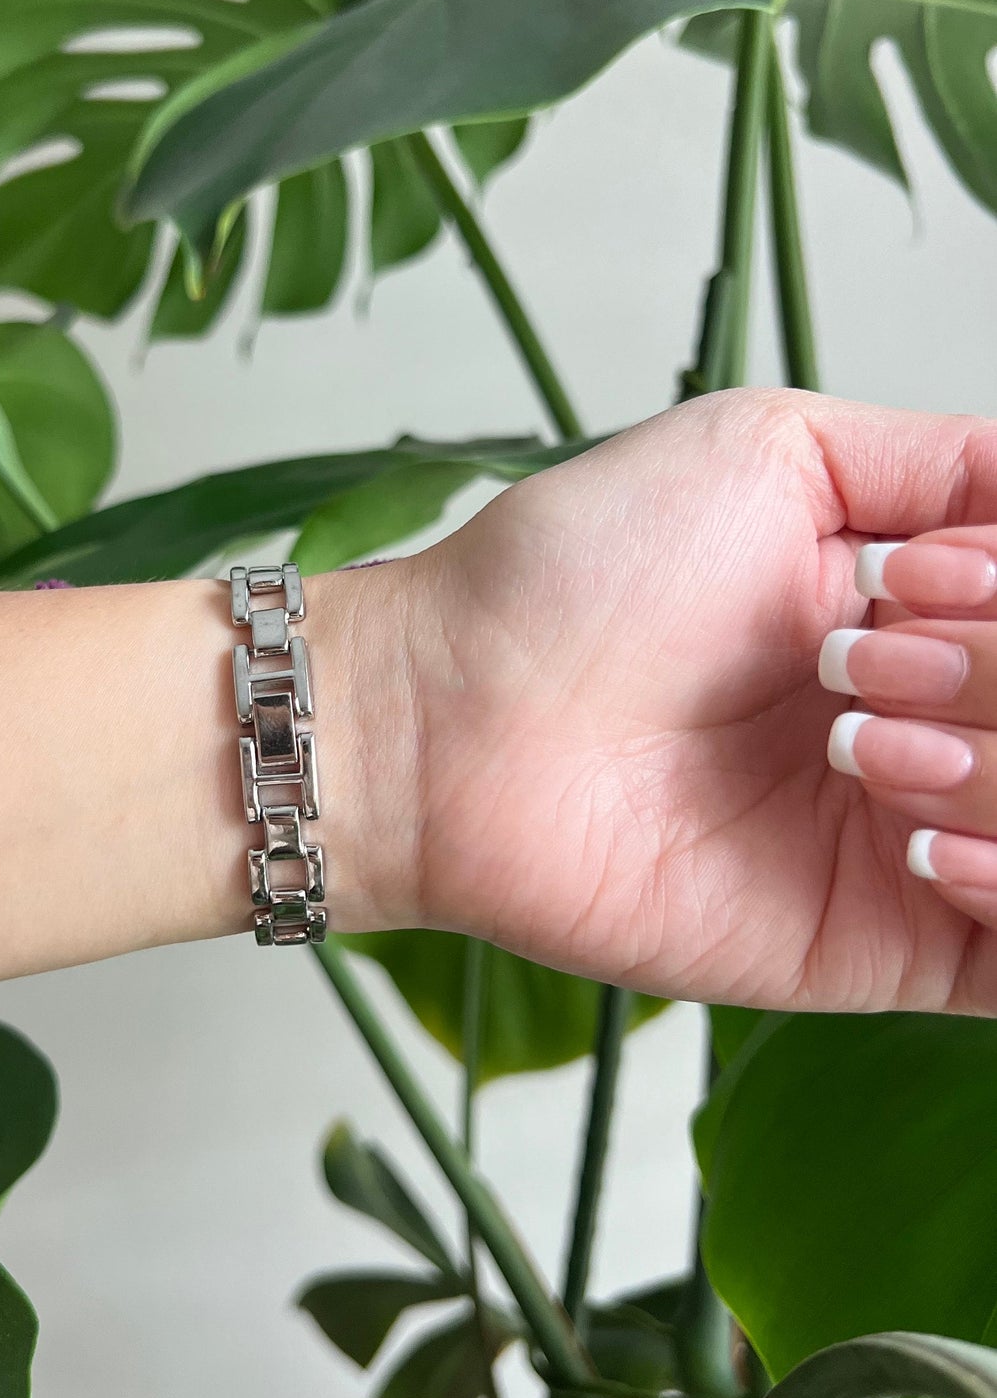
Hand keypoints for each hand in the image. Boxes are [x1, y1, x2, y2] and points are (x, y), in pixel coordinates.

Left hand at [372, 388, 996, 1015]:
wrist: (455, 717)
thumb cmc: (579, 574)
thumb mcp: (774, 450)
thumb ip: (951, 466)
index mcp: (932, 613)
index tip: (911, 578)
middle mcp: (945, 723)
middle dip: (995, 669)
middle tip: (852, 656)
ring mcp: (923, 839)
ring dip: (994, 762)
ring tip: (852, 740)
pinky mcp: (888, 947)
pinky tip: (915, 835)